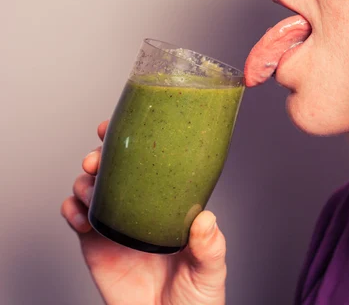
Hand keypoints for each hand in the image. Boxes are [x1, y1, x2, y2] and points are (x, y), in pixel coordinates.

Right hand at [60, 120, 226, 304]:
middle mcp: (140, 209)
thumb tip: (205, 220)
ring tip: (90, 186)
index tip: (122, 126)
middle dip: (101, 156)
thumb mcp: (211, 268)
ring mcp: (116, 225)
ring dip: (84, 181)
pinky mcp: (95, 246)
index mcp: (167, 205)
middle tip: (97, 159)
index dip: (134, 143)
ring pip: (91, 189)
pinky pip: (76, 219)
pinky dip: (71, 210)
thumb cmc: (197, 295)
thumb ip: (210, 245)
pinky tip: (79, 214)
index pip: (151, 166)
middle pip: (115, 171)